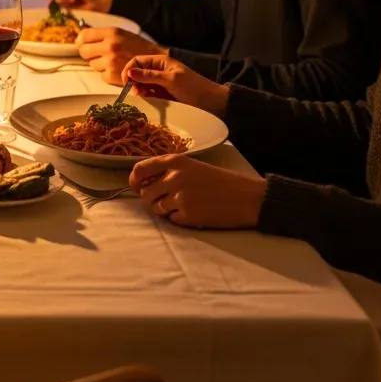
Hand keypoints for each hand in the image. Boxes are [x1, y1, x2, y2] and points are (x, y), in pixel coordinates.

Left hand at [77, 27, 166, 83]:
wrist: (156, 63)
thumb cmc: (138, 47)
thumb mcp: (121, 34)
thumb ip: (102, 35)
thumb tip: (80, 38)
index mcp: (112, 32)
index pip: (84, 35)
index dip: (81, 40)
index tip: (83, 43)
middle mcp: (110, 46)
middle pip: (84, 51)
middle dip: (88, 53)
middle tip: (97, 54)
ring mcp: (111, 61)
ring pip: (92, 64)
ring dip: (99, 64)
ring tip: (113, 62)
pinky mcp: (113, 75)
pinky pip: (101, 75)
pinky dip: (107, 74)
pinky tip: (117, 70)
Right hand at [122, 54, 229, 115]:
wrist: (212, 103)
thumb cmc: (194, 88)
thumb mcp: (171, 80)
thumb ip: (149, 76)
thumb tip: (129, 72)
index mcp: (160, 62)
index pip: (137, 61)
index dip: (129, 70)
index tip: (127, 83)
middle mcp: (158, 71)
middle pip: (137, 74)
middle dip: (134, 82)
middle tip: (139, 92)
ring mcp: (161, 84)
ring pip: (142, 85)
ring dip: (141, 91)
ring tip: (146, 97)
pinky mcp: (163, 95)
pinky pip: (149, 95)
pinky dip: (148, 98)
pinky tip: (153, 101)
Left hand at [129, 154, 265, 228]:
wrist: (247, 197)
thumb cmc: (221, 181)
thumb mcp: (193, 167)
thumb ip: (169, 171)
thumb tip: (144, 182)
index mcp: (175, 162)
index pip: (140, 169)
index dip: (134, 180)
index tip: (136, 187)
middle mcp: (174, 177)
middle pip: (145, 193)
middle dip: (151, 199)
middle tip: (165, 200)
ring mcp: (179, 197)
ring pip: (156, 208)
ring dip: (163, 210)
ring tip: (181, 206)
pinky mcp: (187, 215)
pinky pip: (171, 220)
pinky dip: (178, 219)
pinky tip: (193, 213)